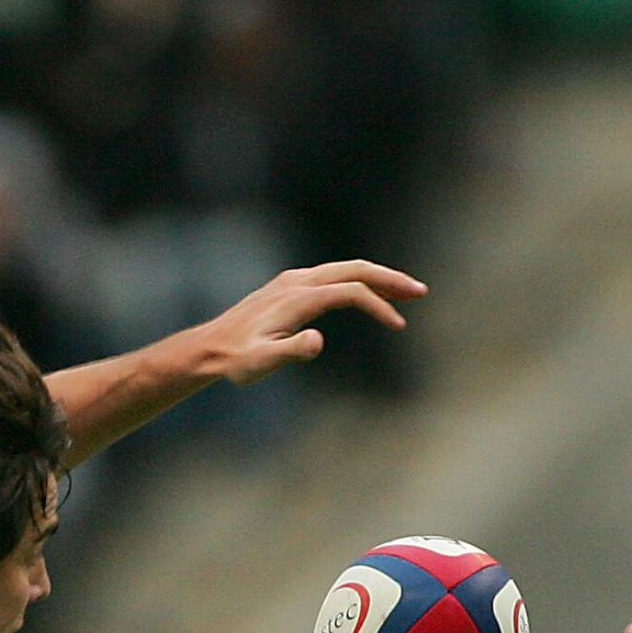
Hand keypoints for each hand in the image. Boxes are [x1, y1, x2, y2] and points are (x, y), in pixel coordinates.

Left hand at [189, 261, 427, 385]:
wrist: (211, 348)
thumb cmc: (237, 361)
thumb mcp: (262, 363)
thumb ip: (290, 351)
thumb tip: (317, 340)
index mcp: (298, 298)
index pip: (350, 291)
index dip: (378, 305)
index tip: (398, 325)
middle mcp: (298, 282)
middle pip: (353, 269)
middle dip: (389, 278)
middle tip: (421, 291)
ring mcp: (293, 280)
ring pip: (344, 269)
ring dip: (377, 278)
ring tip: (404, 293)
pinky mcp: (290, 286)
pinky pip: (332, 276)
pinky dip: (357, 282)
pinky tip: (367, 295)